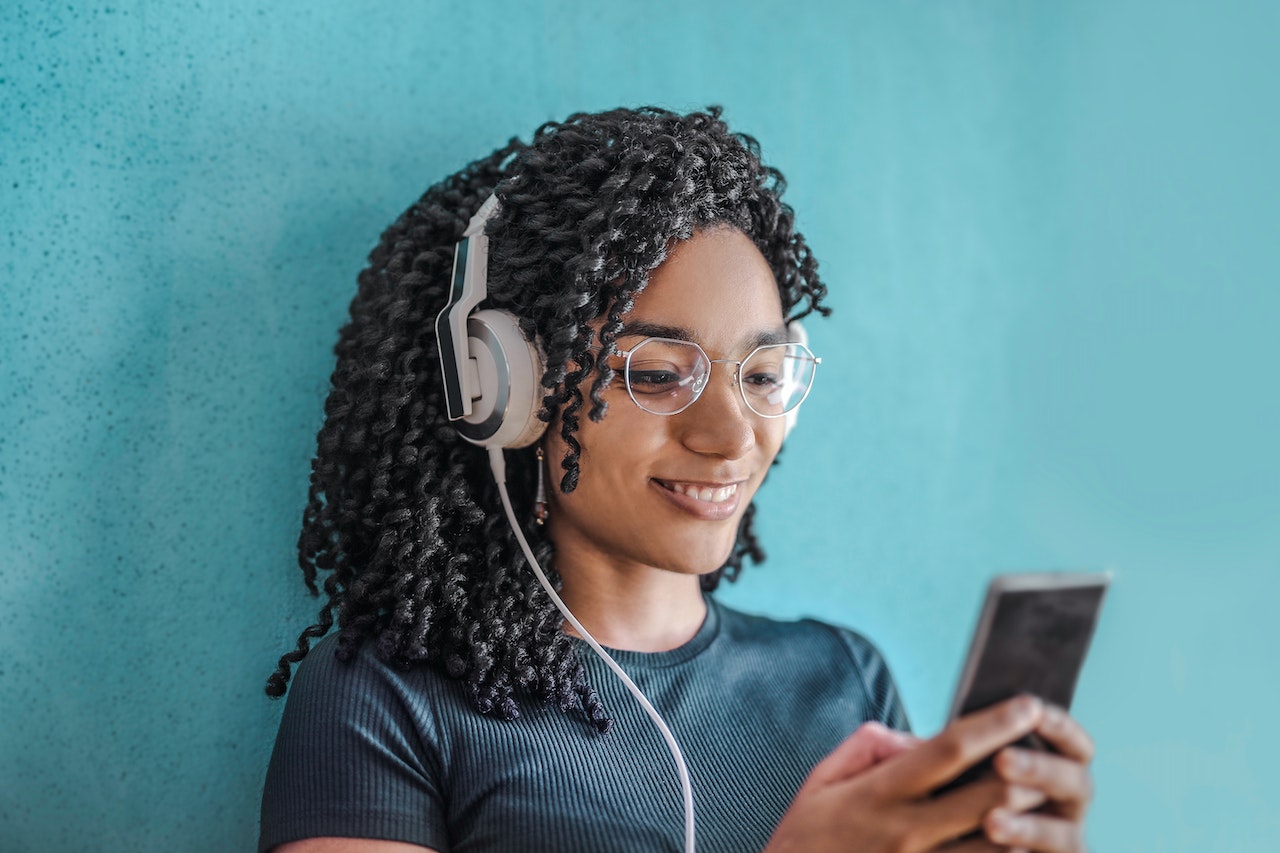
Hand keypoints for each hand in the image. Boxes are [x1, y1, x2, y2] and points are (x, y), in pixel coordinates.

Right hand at [765, 696, 1089, 852]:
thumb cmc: (805, 842)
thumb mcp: (820, 784)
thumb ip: (865, 749)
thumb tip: (909, 737)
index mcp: (879, 793)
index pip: (949, 749)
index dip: (995, 724)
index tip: (1027, 705)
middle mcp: (906, 833)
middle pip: (988, 797)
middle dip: (1028, 771)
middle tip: (1049, 754)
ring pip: (998, 846)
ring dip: (1028, 821)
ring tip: (1045, 802)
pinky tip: (1018, 844)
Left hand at [981, 703, 1094, 851]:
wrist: (952, 837)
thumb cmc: (967, 791)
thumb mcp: (977, 764)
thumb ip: (982, 745)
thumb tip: (971, 715)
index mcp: (1060, 766)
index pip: (1074, 743)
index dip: (1058, 726)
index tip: (1033, 707)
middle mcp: (1070, 802)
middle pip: (1074, 781)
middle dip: (1037, 768)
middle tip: (1002, 760)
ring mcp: (1066, 839)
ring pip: (1059, 834)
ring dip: (1025, 826)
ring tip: (990, 821)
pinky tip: (993, 845)